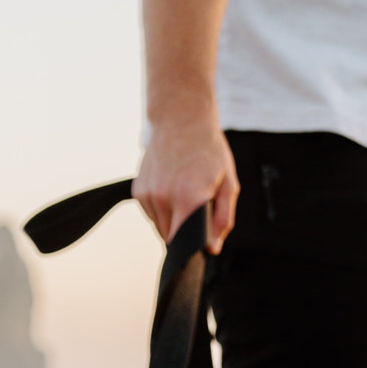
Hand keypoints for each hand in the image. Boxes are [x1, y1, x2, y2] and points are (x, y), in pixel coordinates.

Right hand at [132, 117, 238, 251]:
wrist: (181, 119)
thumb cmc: (208, 150)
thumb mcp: (228, 183)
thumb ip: (222, 219)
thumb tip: (212, 248)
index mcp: (188, 198)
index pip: (182, 244)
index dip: (191, 248)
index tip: (200, 242)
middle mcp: (163, 198)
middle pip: (170, 238)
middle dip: (184, 232)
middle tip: (196, 207)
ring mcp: (147, 194)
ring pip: (159, 227)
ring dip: (171, 220)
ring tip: (182, 194)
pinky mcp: (138, 191)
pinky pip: (151, 214)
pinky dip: (161, 209)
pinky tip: (171, 188)